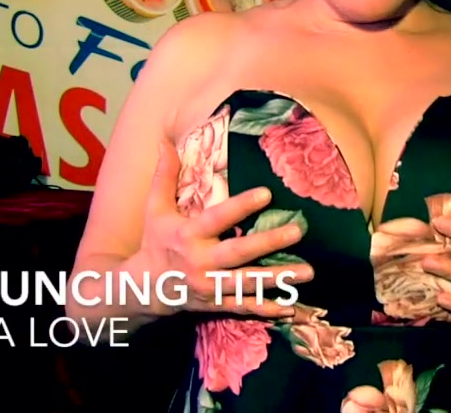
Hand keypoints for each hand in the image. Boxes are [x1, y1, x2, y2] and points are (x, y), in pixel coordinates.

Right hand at [127, 138, 311, 317]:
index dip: (241, 207)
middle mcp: (201, 262)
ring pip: (248, 283)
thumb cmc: (155, 242)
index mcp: (188, 235)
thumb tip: (164, 141)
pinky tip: (292, 307)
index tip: (267, 193)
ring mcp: (210, 286)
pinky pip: (244, 307)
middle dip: (269, 242)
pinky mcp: (216, 303)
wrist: (142, 289)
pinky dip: (267, 309)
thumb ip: (165, 176)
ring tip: (308, 271)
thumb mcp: (155, 208)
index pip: (218, 218)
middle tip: (297, 231)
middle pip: (238, 253)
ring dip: (279, 278)